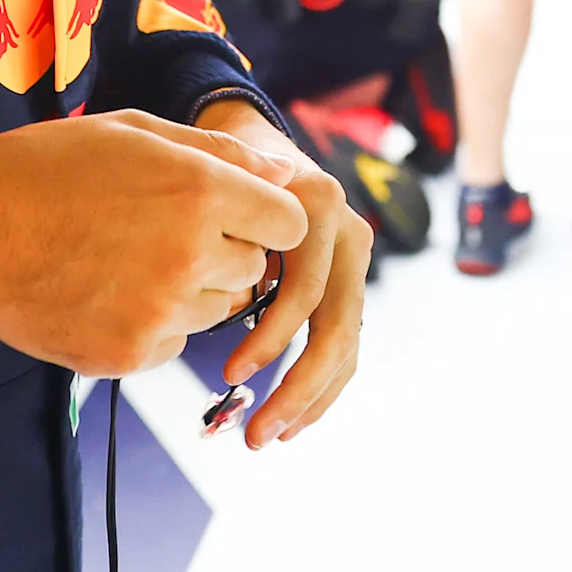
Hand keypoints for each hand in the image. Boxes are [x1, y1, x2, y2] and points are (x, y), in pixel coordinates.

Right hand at [0, 112, 308, 377]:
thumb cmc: (49, 168)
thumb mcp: (135, 130)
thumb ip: (221, 153)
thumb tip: (286, 174)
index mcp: (200, 191)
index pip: (289, 222)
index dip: (267, 215)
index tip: (238, 213)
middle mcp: (191, 256)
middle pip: (254, 269)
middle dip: (226, 250)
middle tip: (165, 231)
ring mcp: (160, 312)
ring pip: (217, 311)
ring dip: (192, 290)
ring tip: (131, 259)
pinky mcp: (129, 355)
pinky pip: (174, 344)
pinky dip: (154, 324)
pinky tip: (108, 292)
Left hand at [192, 102, 367, 445]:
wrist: (254, 136)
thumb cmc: (222, 160)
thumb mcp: (217, 171)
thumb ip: (223, 211)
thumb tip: (225, 282)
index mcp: (316, 207)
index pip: (303, 290)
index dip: (269, 338)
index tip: (228, 373)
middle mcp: (348, 233)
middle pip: (335, 326)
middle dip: (297, 387)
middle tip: (256, 433)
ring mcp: (354, 259)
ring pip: (347, 343)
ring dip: (311, 399)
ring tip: (268, 435)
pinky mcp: (348, 281)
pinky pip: (345, 343)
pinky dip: (321, 386)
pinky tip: (292, 420)